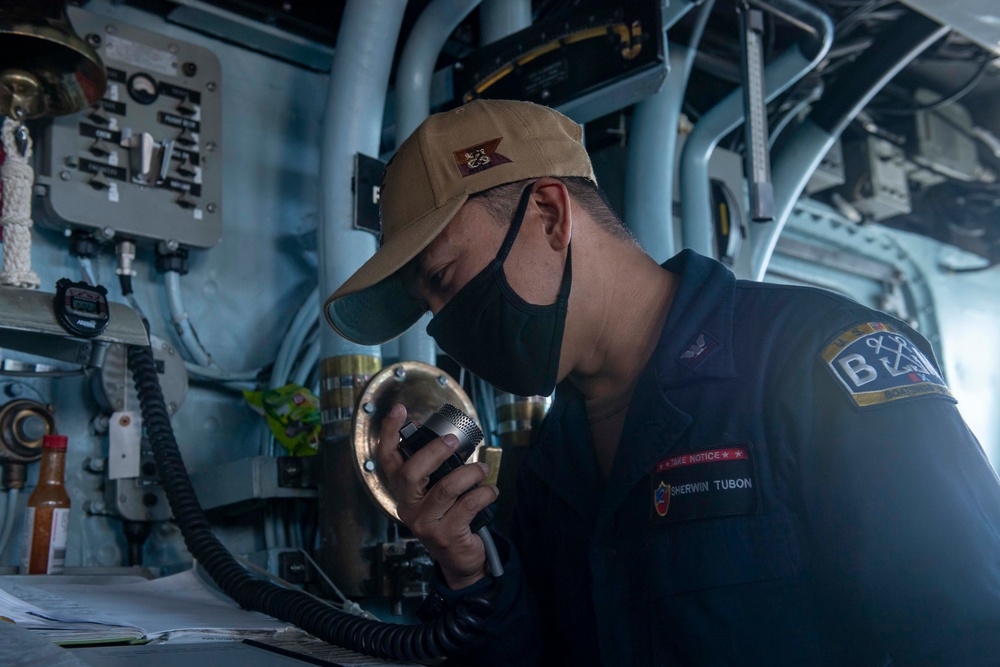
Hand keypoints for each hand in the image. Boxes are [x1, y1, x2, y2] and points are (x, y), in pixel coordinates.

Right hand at [378, 403, 498, 589]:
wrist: (458, 559)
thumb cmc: (448, 516)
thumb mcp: (434, 491)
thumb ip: (432, 467)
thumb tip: (433, 431)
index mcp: (403, 491)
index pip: (388, 459)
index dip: (390, 433)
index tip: (399, 410)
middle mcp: (408, 507)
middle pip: (411, 473)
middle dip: (434, 451)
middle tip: (453, 441)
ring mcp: (425, 523)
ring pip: (445, 488)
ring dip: (470, 473)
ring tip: (483, 470)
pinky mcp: (446, 535)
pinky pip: (468, 505)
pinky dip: (485, 494)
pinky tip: (491, 491)